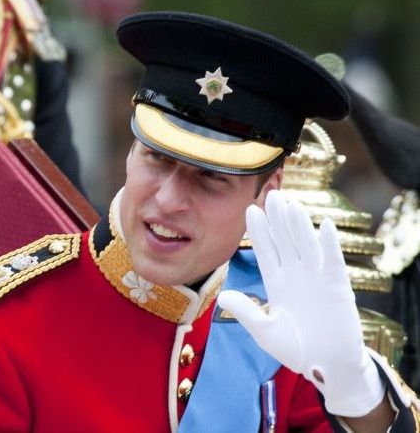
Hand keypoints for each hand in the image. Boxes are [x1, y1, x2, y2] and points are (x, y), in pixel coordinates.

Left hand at [217, 191, 383, 416]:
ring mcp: (317, 279)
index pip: (266, 250)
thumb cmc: (296, 350)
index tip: (250, 210)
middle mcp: (296, 275)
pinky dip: (329, 244)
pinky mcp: (338, 287)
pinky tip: (324, 225)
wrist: (327, 367)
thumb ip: (247, 312)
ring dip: (299, 225)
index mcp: (277, 283)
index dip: (259, 231)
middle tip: (271, 194)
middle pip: (285, 241)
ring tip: (291, 203)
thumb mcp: (266, 332)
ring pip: (306, 245)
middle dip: (278, 219)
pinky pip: (333, 261)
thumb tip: (222, 295)